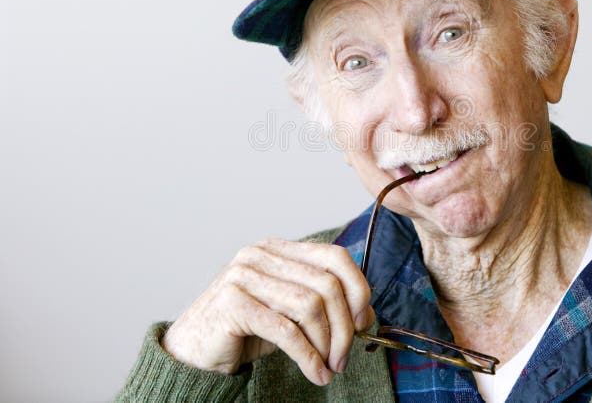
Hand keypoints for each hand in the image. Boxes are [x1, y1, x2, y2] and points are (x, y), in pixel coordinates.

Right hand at [161, 238, 374, 385]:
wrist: (192, 352)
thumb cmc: (245, 331)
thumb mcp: (290, 313)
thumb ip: (323, 305)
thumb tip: (367, 315)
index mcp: (278, 249)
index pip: (334, 255)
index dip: (357, 287)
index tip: (363, 321)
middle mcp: (261, 254)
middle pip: (327, 284)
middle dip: (343, 326)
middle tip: (343, 358)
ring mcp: (244, 275)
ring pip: (311, 306)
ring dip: (327, 344)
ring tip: (329, 367)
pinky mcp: (233, 303)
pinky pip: (287, 330)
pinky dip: (308, 357)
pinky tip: (315, 373)